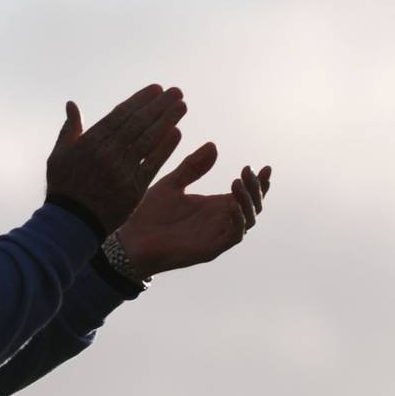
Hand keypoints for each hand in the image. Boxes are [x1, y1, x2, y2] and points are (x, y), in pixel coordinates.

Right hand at [46, 84, 187, 234]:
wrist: (72, 222)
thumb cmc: (64, 187)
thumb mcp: (59, 155)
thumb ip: (69, 129)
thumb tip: (71, 104)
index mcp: (90, 142)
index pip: (120, 114)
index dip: (140, 100)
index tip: (156, 89)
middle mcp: (107, 153)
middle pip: (138, 123)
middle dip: (159, 105)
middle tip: (176, 92)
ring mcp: (122, 171)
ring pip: (148, 140)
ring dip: (167, 121)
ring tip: (181, 106)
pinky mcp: (134, 188)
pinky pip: (152, 164)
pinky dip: (165, 148)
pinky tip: (177, 133)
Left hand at [114, 142, 271, 275]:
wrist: (130, 241)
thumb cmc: (149, 215)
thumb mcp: (172, 184)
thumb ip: (193, 167)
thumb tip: (214, 145)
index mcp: (213, 207)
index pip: (245, 194)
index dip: (258, 182)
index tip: (264, 167)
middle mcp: (219, 221)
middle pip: (252, 206)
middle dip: (256, 189)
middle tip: (248, 172)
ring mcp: (216, 236)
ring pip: (248, 220)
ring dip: (247, 201)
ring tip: (238, 181)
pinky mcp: (210, 250)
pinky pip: (234, 236)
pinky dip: (237, 220)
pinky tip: (231, 204)